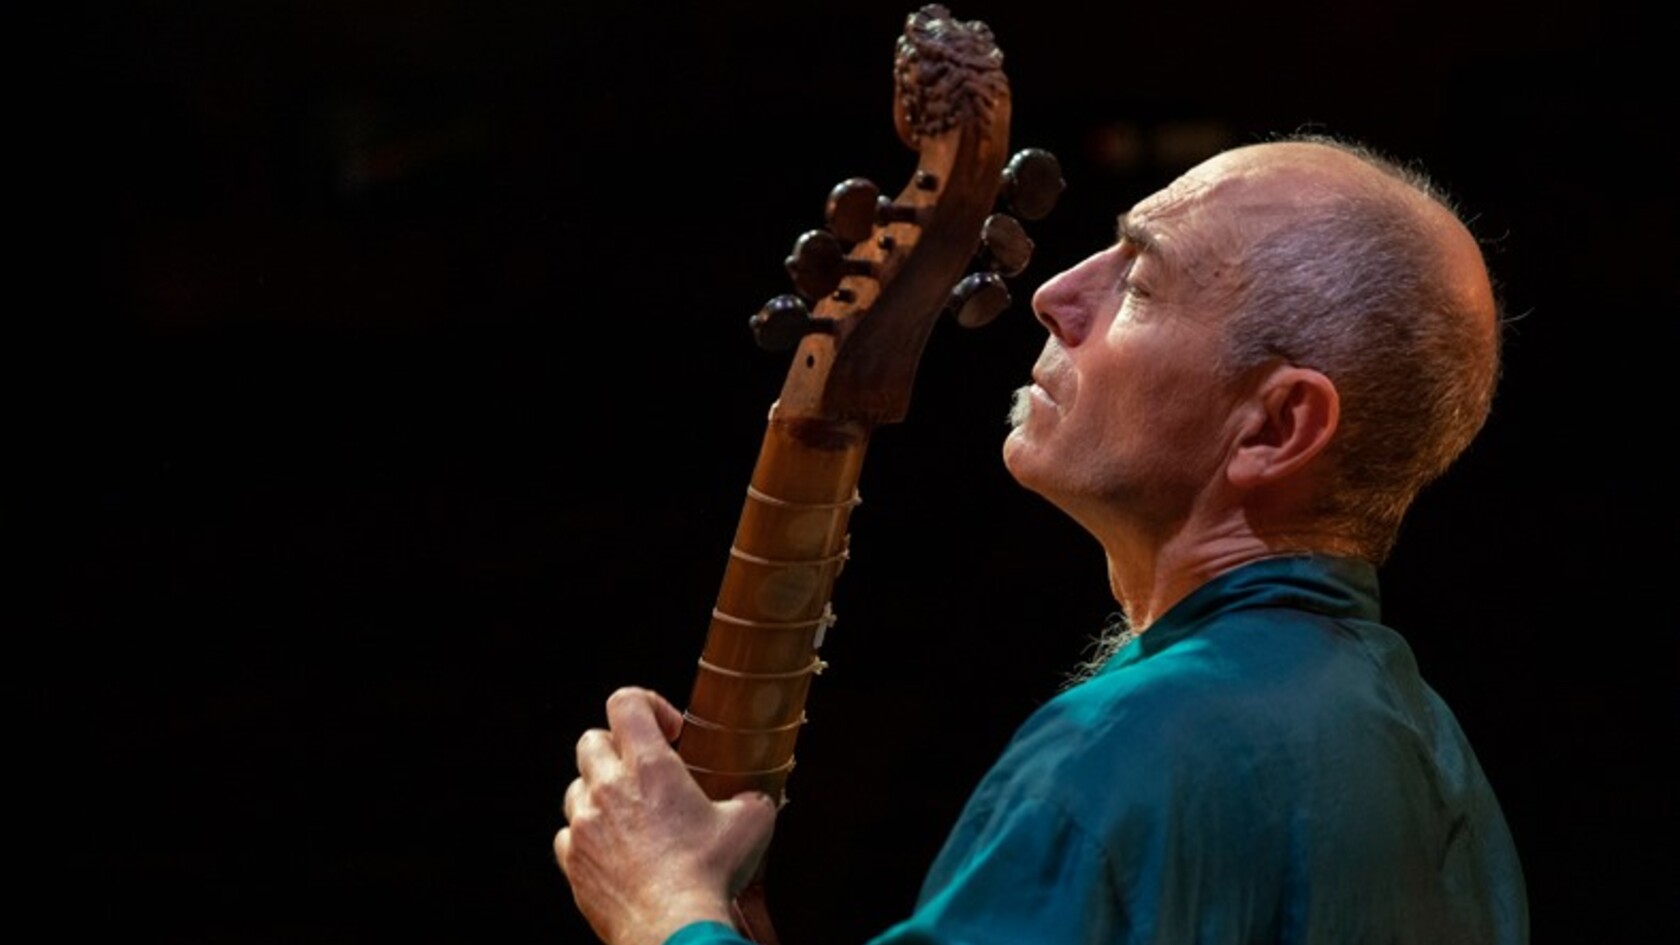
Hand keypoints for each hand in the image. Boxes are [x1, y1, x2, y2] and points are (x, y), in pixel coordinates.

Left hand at [554, 686, 778, 944]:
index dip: (647, 705)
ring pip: (576, 789)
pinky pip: (568, 836)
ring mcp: (585, 825)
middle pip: (591, 741)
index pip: (626, 702)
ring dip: (599, 794)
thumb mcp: (751, 824)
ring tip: (630, 816)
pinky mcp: (574, 862)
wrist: (671, 928)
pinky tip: (615, 852)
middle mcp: (609, 788)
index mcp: (650, 766)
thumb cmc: (709, 875)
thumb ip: (751, 800)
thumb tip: (754, 801)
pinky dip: (588, 838)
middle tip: (643, 772)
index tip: (669, 732)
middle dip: (617, 749)